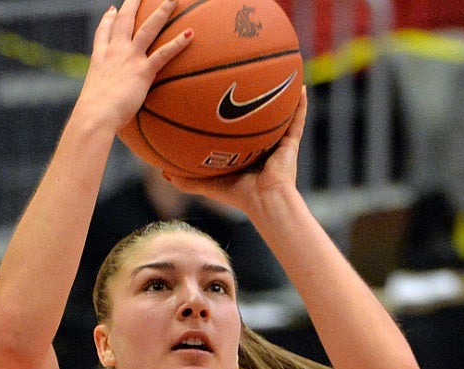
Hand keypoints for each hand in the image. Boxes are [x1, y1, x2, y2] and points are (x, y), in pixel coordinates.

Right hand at [76, 0, 192, 134]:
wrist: (95, 115)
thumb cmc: (93, 117)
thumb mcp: (94, 104)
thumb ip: (103, 102)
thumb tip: (103, 120)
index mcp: (100, 59)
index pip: (103, 34)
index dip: (108, 20)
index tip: (112, 9)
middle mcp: (114, 53)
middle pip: (125, 21)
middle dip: (133, 4)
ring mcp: (129, 59)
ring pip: (148, 28)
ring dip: (162, 12)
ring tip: (173, 0)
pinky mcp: (142, 71)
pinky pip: (164, 53)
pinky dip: (178, 43)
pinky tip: (191, 33)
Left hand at [165, 87, 307, 214]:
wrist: (265, 202)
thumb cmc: (238, 196)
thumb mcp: (208, 184)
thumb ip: (186, 179)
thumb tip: (162, 172)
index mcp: (243, 152)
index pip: (235, 128)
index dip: (228, 112)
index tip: (217, 93)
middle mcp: (261, 144)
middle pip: (255, 115)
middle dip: (251, 96)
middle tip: (245, 73)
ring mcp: (277, 142)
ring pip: (279, 113)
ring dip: (279, 93)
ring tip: (278, 71)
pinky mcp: (291, 143)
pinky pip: (297, 119)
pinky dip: (301, 104)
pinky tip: (301, 86)